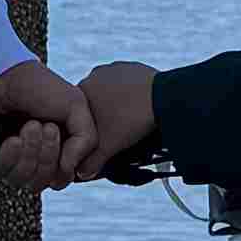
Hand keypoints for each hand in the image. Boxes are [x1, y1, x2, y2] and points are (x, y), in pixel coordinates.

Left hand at [0, 58, 89, 189]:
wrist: (4, 73)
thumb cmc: (38, 87)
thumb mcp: (76, 108)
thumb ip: (87, 141)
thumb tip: (75, 172)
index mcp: (51, 153)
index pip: (61, 179)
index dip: (64, 163)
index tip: (59, 132)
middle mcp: (29, 161)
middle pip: (43, 182)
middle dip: (48, 154)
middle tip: (45, 125)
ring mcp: (6, 163)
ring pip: (22, 180)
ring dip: (31, 152)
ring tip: (29, 126)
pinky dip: (10, 157)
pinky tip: (14, 139)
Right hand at [60, 60, 167, 180]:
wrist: (163, 98)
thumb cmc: (131, 122)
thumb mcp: (107, 147)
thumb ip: (90, 161)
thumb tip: (80, 173)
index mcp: (82, 91)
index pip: (77, 114)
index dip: (87, 129)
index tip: (100, 138)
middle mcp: (94, 75)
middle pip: (94, 102)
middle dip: (103, 117)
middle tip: (116, 131)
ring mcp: (115, 68)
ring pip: (111, 93)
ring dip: (117, 105)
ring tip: (130, 120)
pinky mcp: (134, 67)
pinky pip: (128, 85)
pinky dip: (131, 96)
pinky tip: (140, 108)